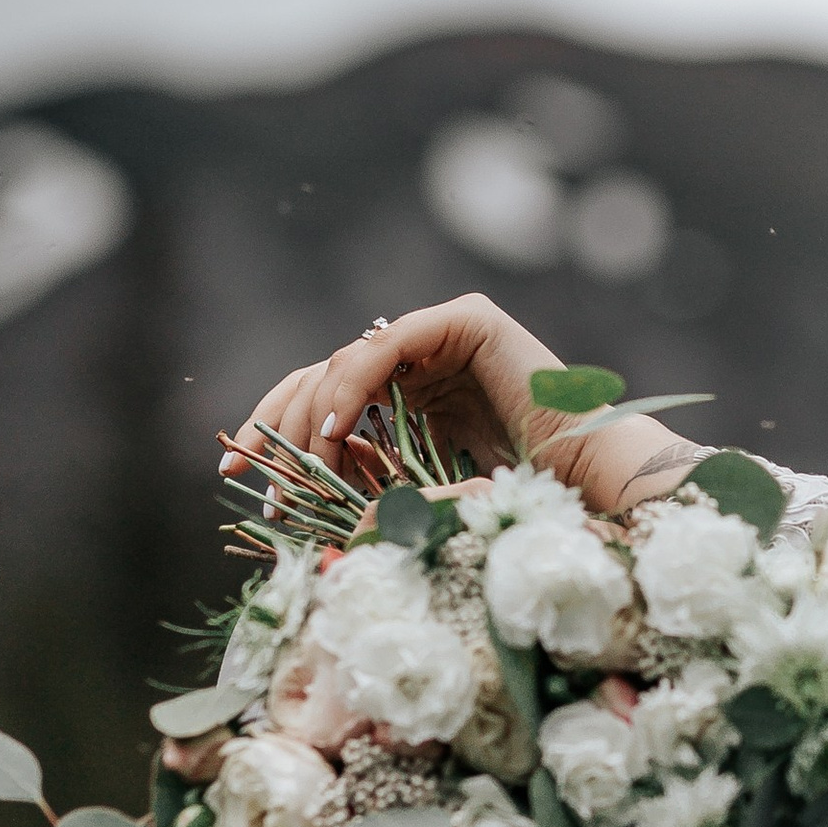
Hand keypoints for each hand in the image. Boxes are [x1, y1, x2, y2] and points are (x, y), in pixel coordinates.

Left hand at [220, 295, 698, 514]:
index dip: (271, 434)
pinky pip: (387, 345)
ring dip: (316, 416)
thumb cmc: (522, 504)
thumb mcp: (421, 496)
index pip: (320, 399)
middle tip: (250, 476)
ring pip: (344, 361)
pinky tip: (339, 429)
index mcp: (408, 397)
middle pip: (319, 374)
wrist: (591, 486)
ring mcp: (441, 336)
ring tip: (311, 468)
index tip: (236, 480)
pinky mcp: (465, 322)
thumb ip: (368, 484)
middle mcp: (419, 361)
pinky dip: (354, 384)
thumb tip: (291, 498)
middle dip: (277, 424)